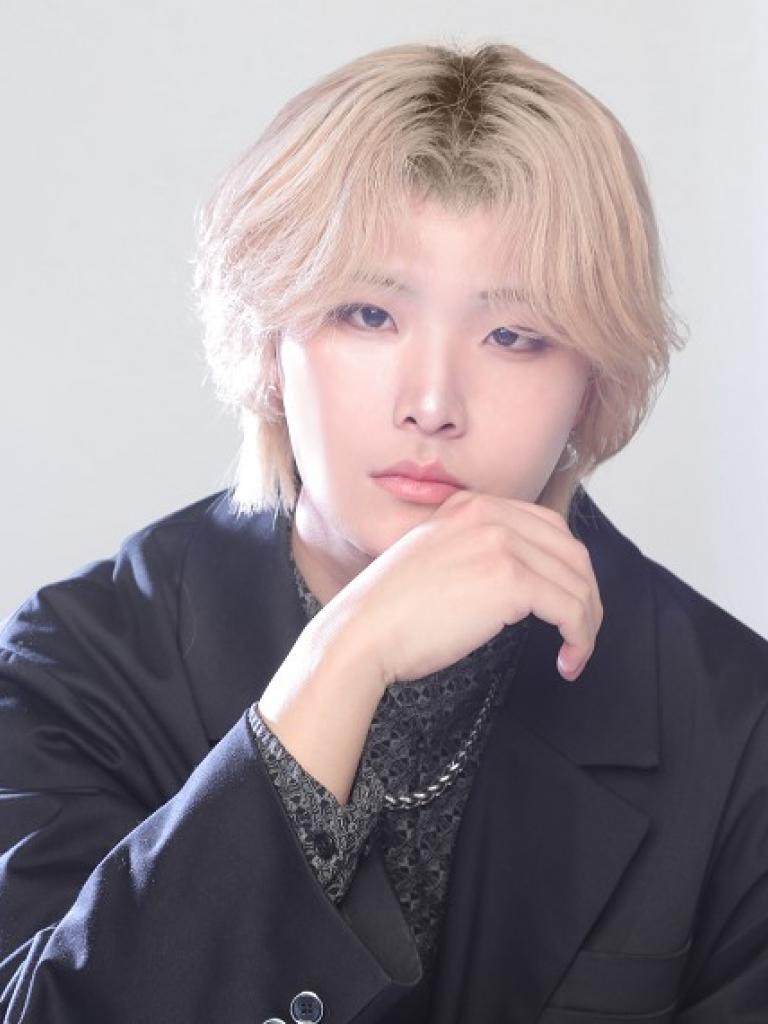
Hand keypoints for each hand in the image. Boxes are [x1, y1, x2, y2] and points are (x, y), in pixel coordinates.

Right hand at [329, 488, 603, 685]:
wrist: (362, 631)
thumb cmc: (390, 611)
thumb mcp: (434, 556)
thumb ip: (473, 551)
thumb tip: (518, 580)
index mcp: (471, 506)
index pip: (547, 527)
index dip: (566, 568)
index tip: (566, 601)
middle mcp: (490, 515)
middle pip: (570, 551)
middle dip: (586, 594)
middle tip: (581, 630)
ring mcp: (502, 544)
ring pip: (577, 582)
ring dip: (587, 622)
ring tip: (576, 652)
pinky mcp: (511, 580)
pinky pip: (571, 609)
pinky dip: (581, 638)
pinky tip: (569, 659)